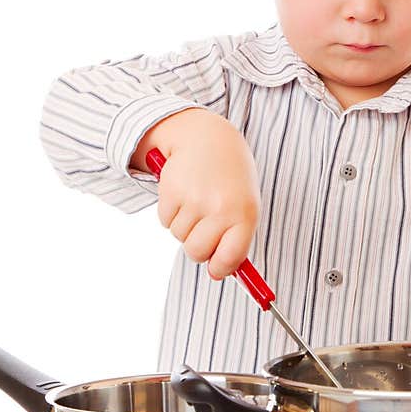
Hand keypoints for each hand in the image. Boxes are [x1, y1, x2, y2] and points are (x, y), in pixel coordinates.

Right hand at [133, 108, 260, 279]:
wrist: (209, 138)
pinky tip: (184, 191)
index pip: (230, 259)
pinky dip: (171, 211)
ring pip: (179, 236)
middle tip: (204, 226)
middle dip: (197, 247)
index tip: (216, 269)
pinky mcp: (172, 192)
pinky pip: (165, 220)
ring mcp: (195, 200)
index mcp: (245, 215)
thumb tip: (217, 273)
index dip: (220, 268)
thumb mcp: (243, 204)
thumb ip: (234, 238)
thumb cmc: (230, 179)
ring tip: (197, 198)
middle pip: (197, 253)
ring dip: (184, 224)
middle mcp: (221, 209)